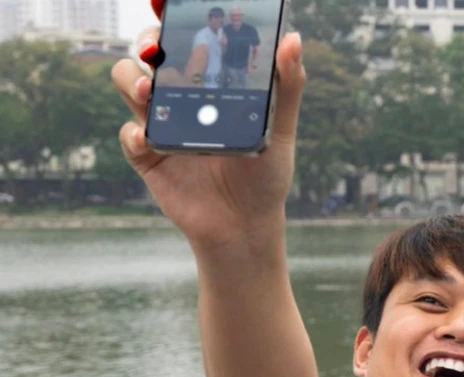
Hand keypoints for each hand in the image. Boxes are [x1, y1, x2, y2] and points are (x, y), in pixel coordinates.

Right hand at [111, 0, 303, 250]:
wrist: (245, 225)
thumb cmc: (266, 175)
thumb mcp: (280, 129)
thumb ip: (287, 86)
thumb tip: (293, 39)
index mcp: (211, 83)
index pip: (187, 39)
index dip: (172, 18)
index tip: (167, 3)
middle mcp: (182, 97)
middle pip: (149, 54)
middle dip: (148, 43)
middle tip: (160, 51)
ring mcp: (161, 123)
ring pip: (128, 83)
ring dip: (133, 81)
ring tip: (150, 92)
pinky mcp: (147, 155)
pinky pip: (129, 136)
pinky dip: (134, 134)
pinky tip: (149, 139)